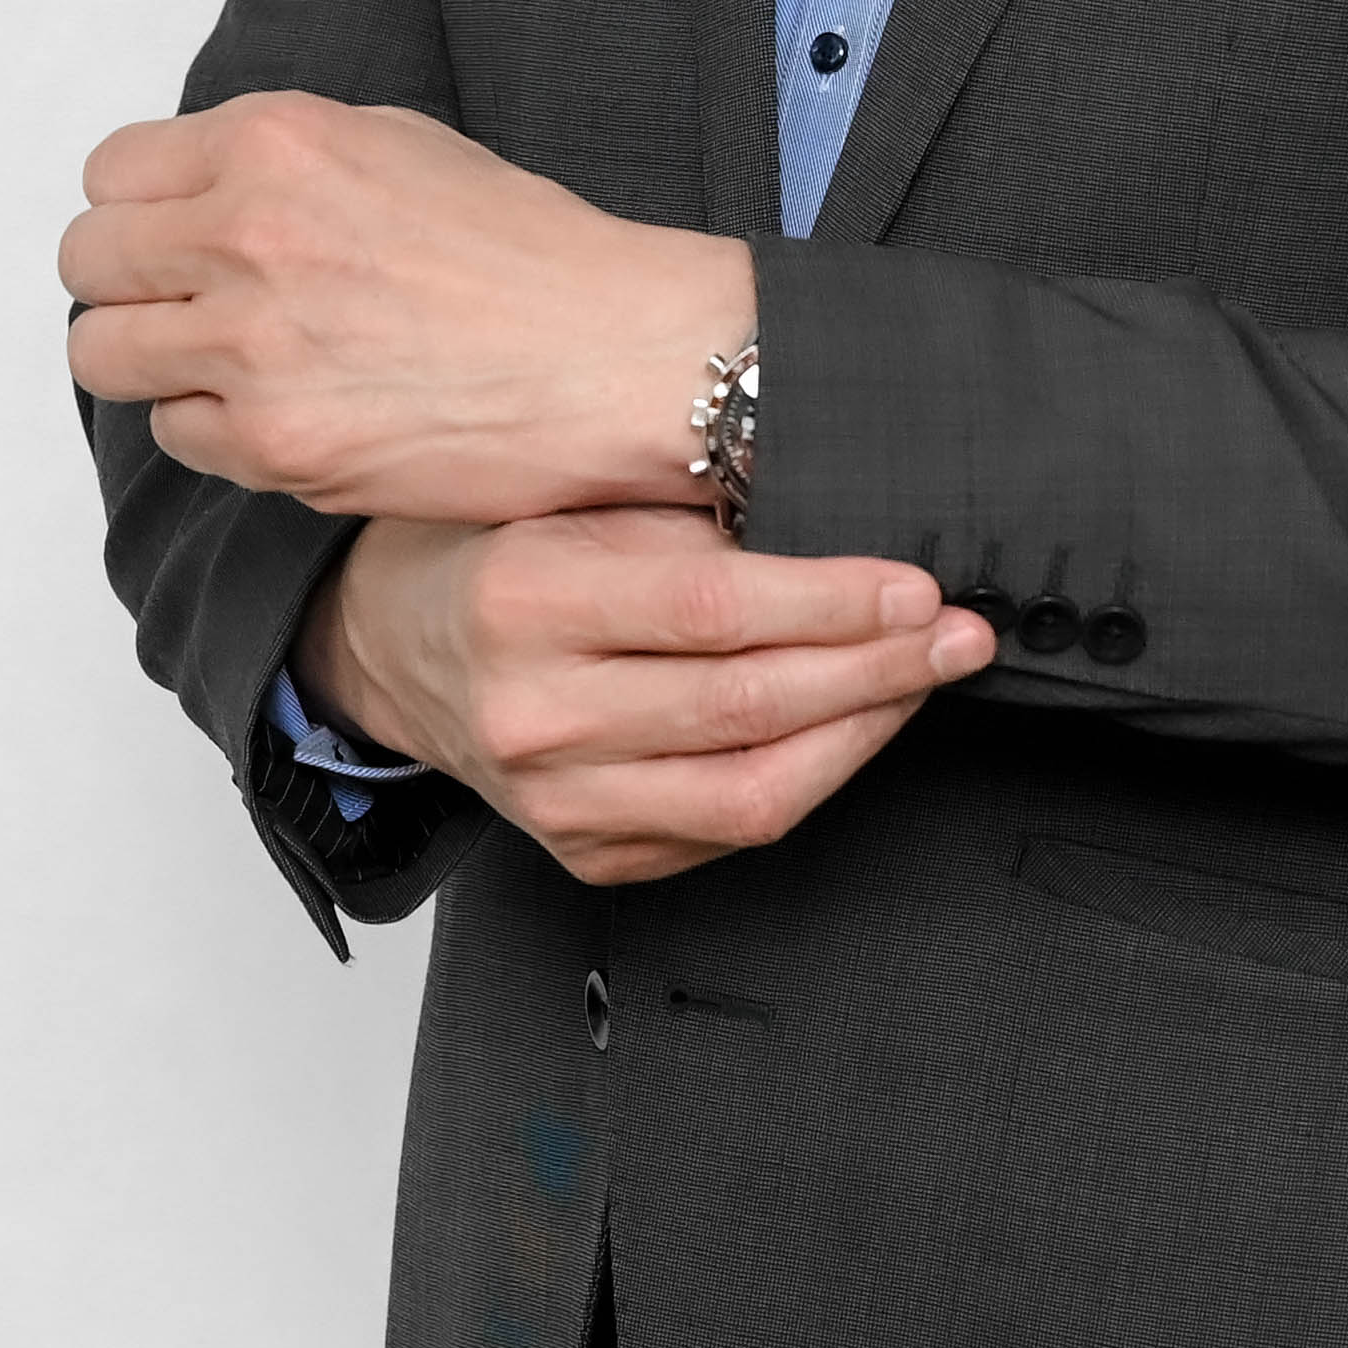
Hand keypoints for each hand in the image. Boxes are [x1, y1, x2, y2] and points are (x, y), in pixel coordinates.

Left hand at [61, 92, 749, 526]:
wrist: (619, 360)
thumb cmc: (529, 254)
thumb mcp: (398, 142)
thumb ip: (278, 157)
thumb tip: (193, 188)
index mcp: (272, 143)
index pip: (111, 174)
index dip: (140, 208)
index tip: (171, 235)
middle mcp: (245, 235)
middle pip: (87, 262)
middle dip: (128, 283)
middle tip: (184, 304)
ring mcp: (251, 348)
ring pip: (103, 356)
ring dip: (151, 359)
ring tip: (219, 362)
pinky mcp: (274, 445)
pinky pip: (176, 434)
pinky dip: (215, 427)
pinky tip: (285, 410)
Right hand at [304, 510, 999, 887]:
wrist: (391, 647)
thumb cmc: (491, 549)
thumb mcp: (567, 495)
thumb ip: (684, 516)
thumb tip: (839, 527)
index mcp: (526, 600)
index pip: (714, 611)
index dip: (834, 606)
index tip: (915, 587)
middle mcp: (535, 714)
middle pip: (747, 706)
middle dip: (878, 669)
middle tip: (955, 635)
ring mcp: (557, 802)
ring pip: (752, 792)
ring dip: (861, 735)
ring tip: (921, 683)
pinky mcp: (584, 853)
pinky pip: (726, 832)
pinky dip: (808, 781)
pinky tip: (850, 730)